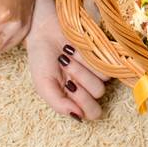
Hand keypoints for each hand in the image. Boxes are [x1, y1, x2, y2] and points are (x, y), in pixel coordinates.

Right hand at [25, 0, 107, 119]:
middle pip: (98, 95)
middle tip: (67, 72)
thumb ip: (58, 104)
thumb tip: (78, 117)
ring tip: (68, 58)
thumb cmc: (41, 58)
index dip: (83, 104)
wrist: (44, 29)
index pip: (92, 113)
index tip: (69, 89)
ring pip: (103, 79)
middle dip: (82, 84)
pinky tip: (77, 50)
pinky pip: (106, 61)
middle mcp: (88, 85)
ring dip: (82, 68)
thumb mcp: (43, 85)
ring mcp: (96, 69)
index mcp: (75, 97)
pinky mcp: (102, 53)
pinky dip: (89, 57)